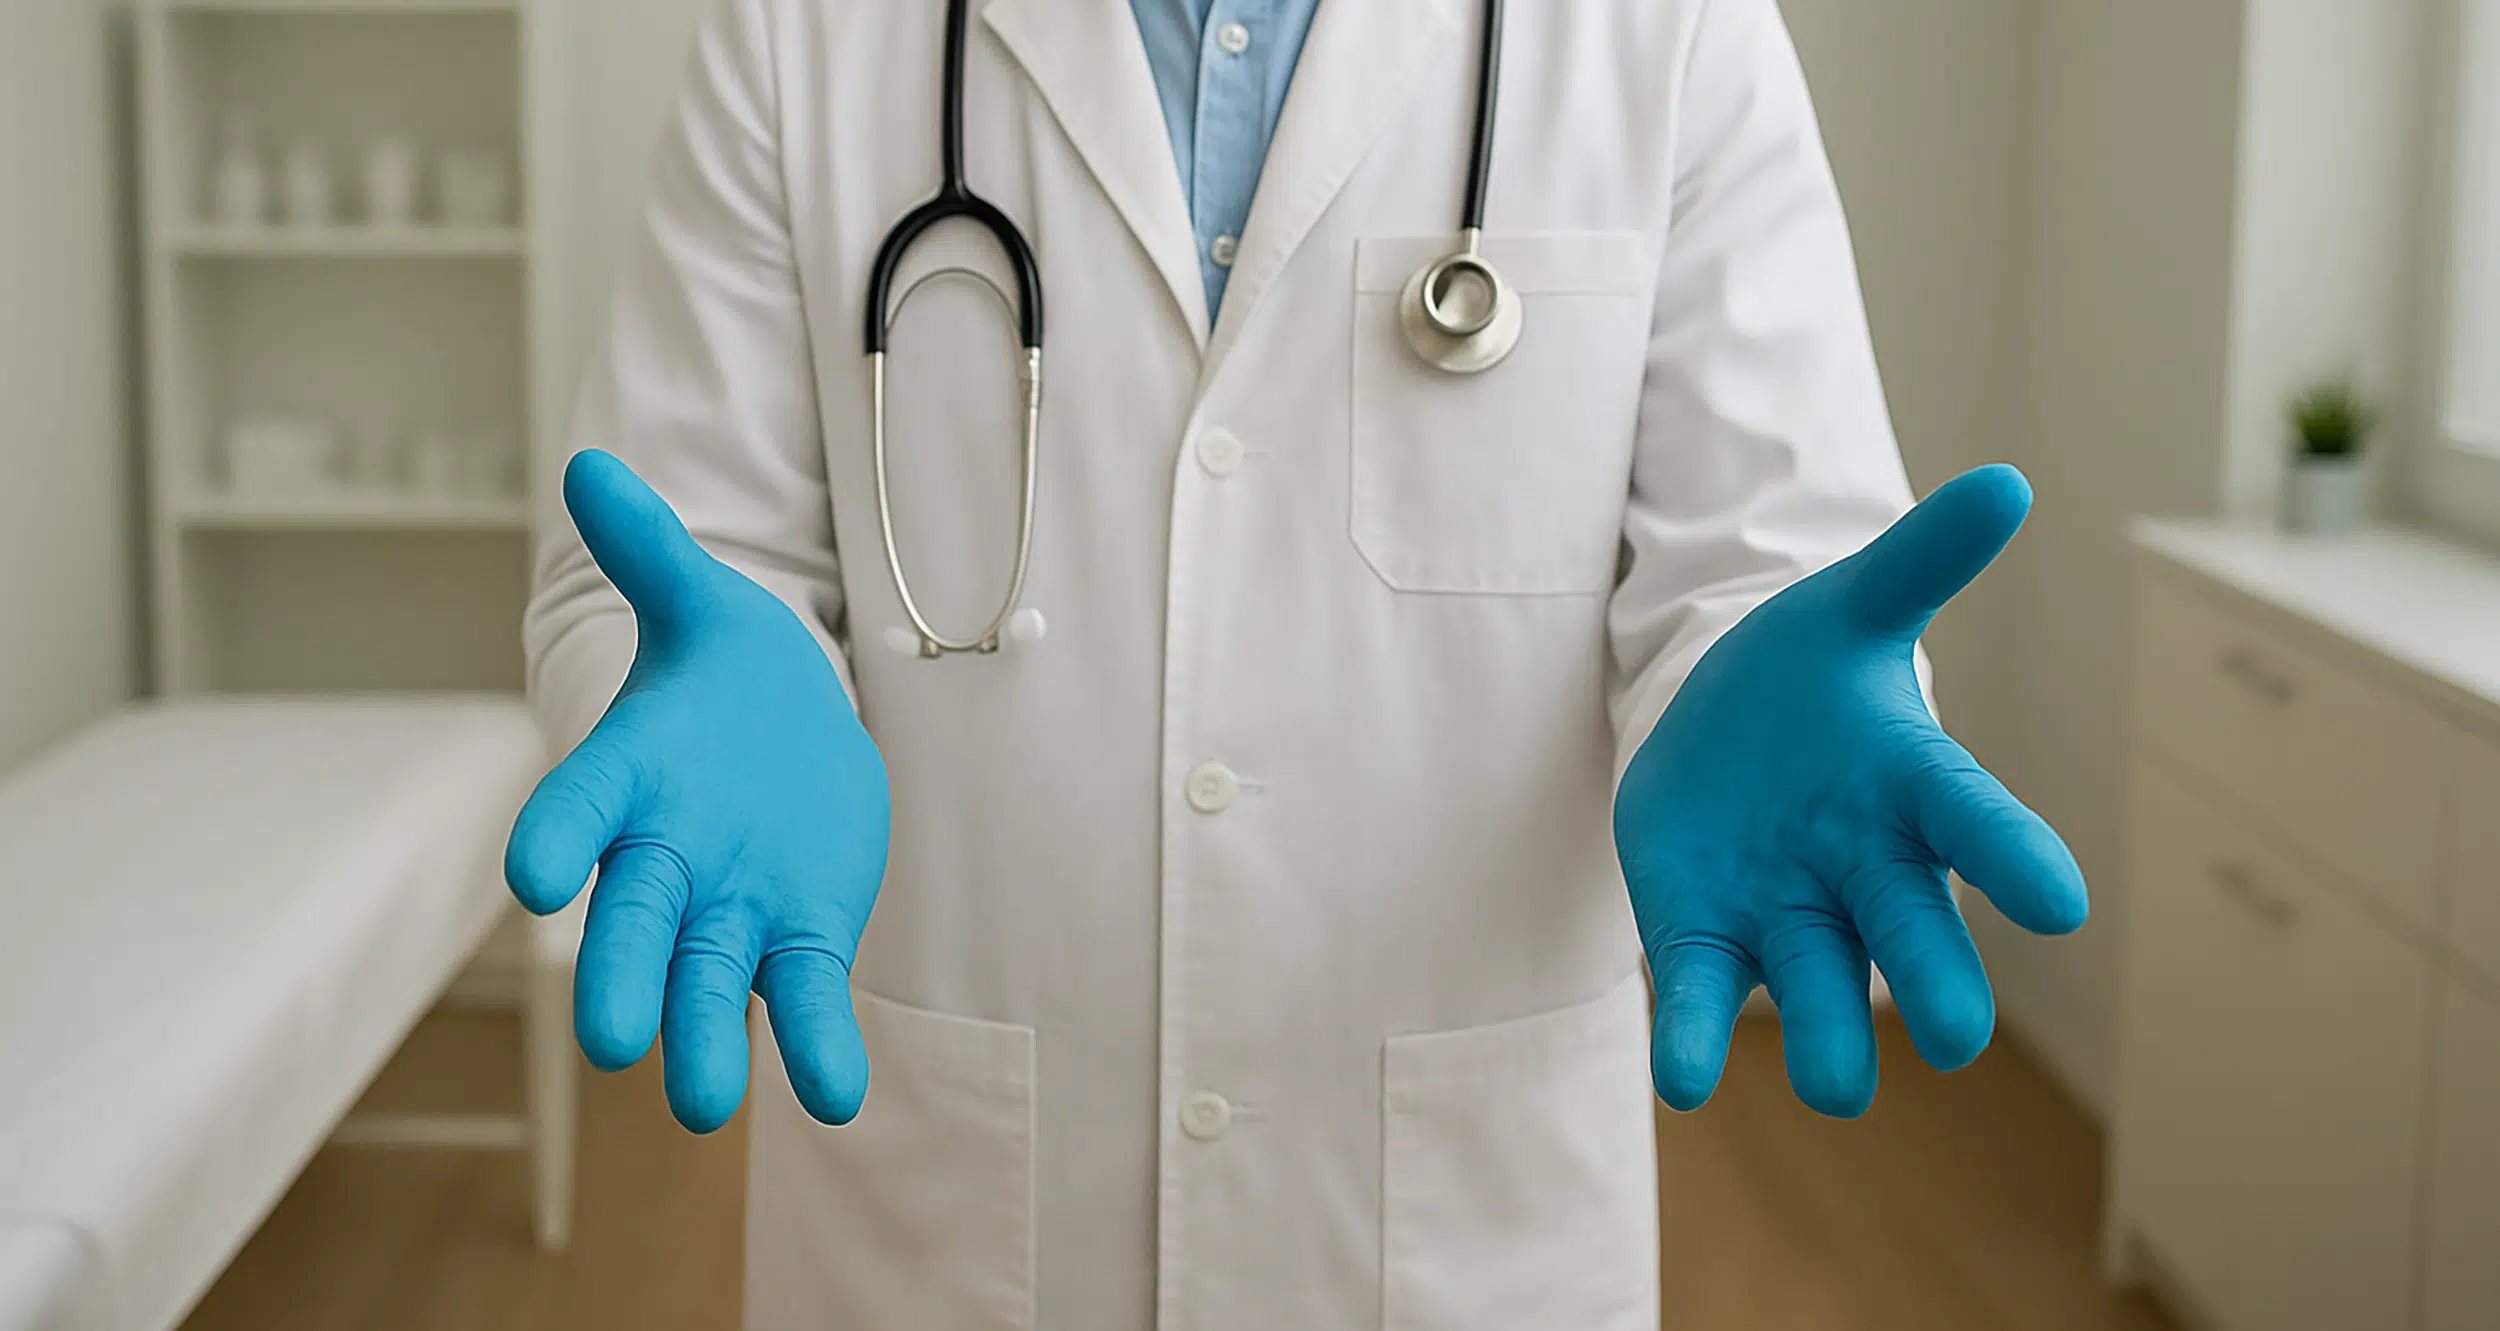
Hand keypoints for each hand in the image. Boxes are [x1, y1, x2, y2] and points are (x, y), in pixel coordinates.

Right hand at [506, 451, 889, 1132]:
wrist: (787, 730)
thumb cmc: (725, 673)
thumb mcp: (701, 604)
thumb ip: (649, 551)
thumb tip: (592, 469)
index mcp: (630, 777)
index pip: (576, 808)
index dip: (554, 839)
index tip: (534, 877)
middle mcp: (667, 859)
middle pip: (633, 926)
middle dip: (621, 978)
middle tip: (611, 1042)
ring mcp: (731, 907)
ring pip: (708, 983)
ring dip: (707, 1042)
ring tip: (708, 1108)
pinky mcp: (797, 935)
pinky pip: (800, 999)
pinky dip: (817, 1049)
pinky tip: (840, 1096)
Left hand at [1615, 465, 2085, 1117]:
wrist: (1721, 729)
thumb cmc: (1810, 679)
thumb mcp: (1851, 610)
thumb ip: (1921, 562)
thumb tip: (2003, 483)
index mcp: (1915, 792)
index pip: (1979, 825)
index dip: (2016, 858)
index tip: (2061, 899)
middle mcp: (1867, 875)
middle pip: (1915, 940)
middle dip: (1936, 985)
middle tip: (1953, 1035)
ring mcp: (1791, 920)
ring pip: (1822, 996)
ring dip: (1827, 1039)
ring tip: (1834, 1083)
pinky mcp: (1709, 943)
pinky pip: (1708, 1004)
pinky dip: (1697, 1041)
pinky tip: (1684, 1075)